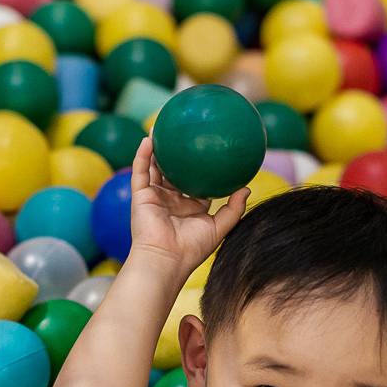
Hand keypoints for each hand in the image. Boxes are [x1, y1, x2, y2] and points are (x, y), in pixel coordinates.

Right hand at [129, 137, 249, 277]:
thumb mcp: (220, 227)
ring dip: (155, 148)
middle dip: (176, 153)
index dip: (200, 167)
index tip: (208, 149)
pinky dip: (142, 155)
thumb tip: (246, 187)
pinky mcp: (140, 197)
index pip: (195, 182)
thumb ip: (234, 209)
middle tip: (183, 132)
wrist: (166, 260)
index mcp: (189, 208)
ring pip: (153, 167)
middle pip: (173, 171)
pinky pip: (140, 172)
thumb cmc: (193, 249)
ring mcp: (154, 198)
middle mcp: (171, 201)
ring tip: (160, 126)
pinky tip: (148, 139)